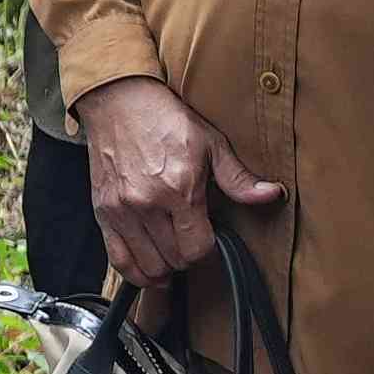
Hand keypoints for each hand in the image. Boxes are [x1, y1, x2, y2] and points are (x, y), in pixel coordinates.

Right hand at [73, 75, 278, 288]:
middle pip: (174, 260)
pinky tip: (149, 265)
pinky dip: (136, 271)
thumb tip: (270, 194)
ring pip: (149, 266)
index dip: (207, 249)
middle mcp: (147, 203)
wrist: (119, 102)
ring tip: (171, 250)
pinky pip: (118, 261)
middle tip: (190, 240)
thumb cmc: (164, 120)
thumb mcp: (210, 143)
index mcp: (179, 188)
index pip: (197, 248)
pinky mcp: (103, 213)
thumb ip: (238, 178)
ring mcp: (122, 210)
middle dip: (187, 256)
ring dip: (164, 266)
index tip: (208, 238)